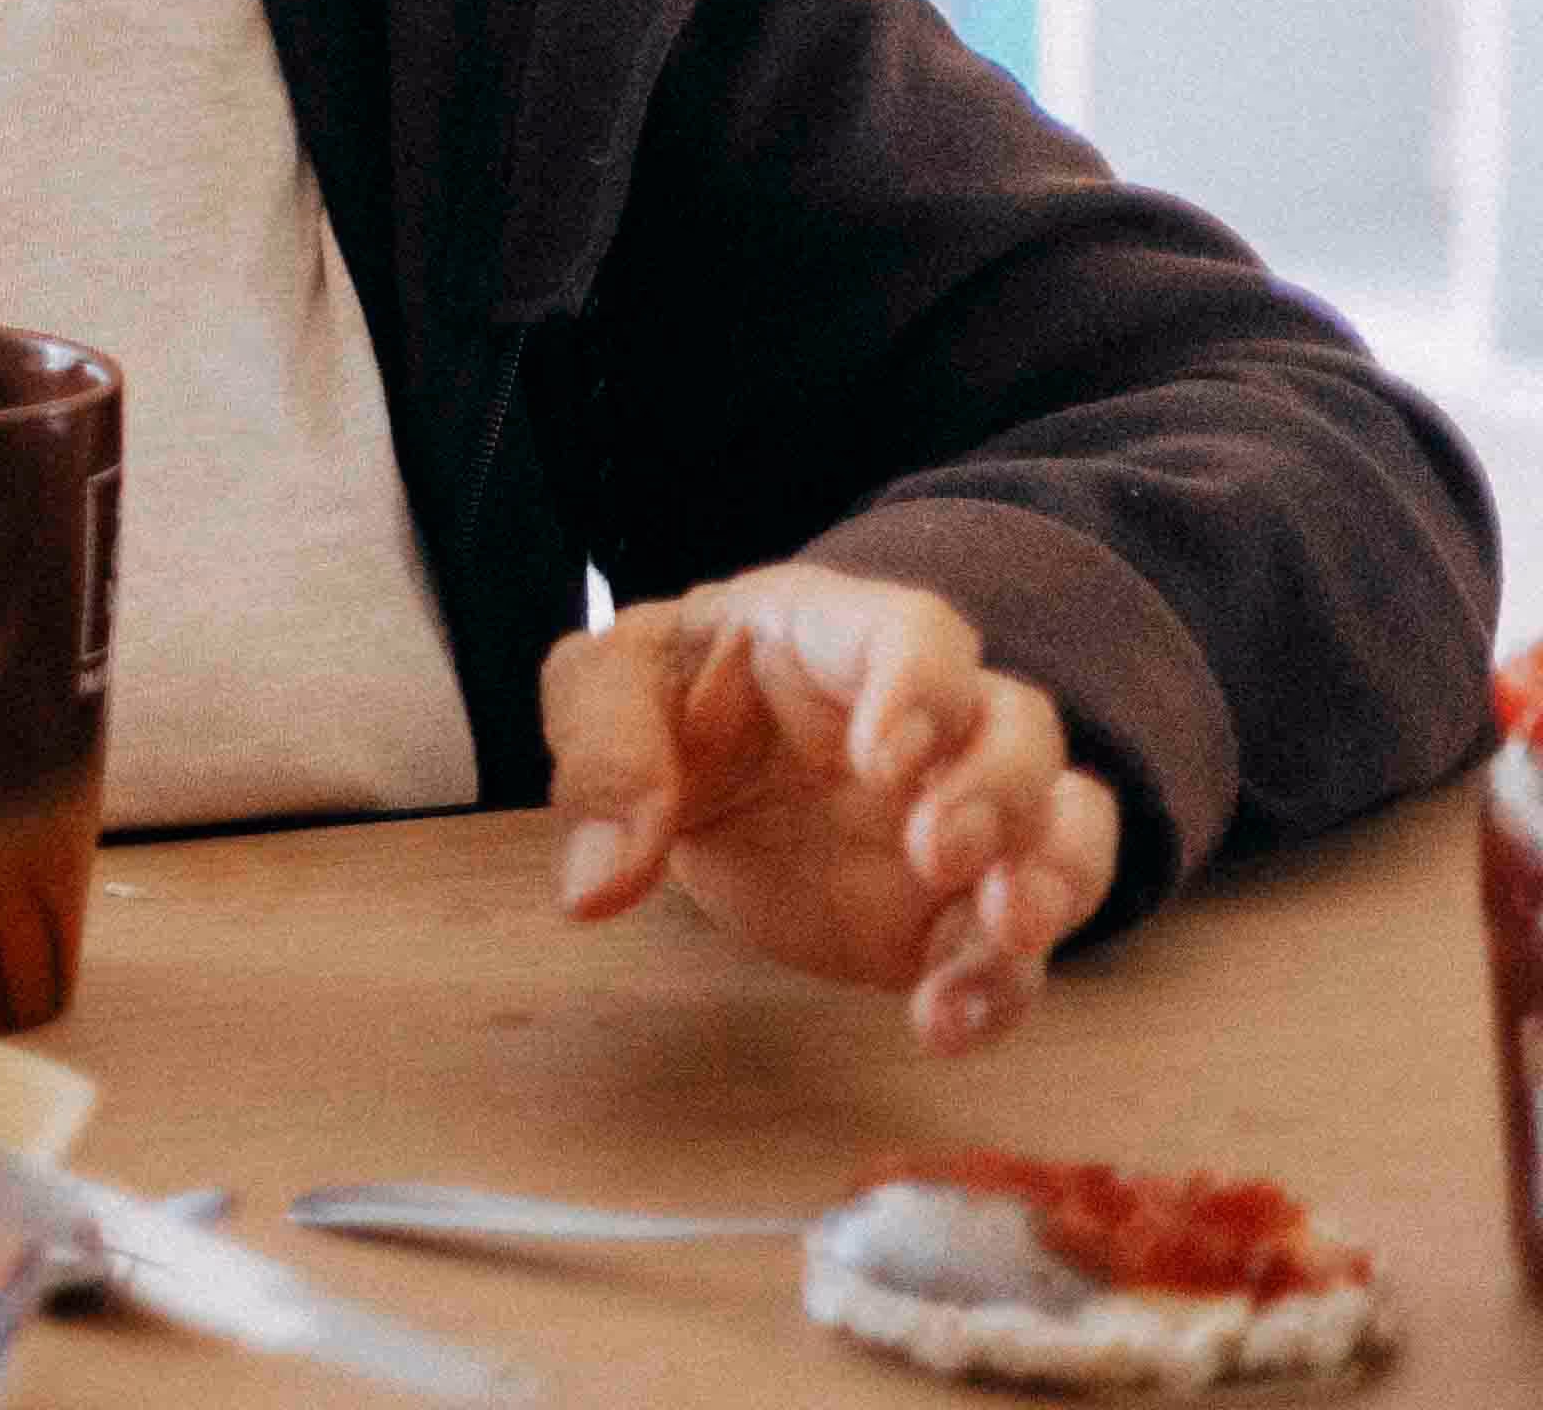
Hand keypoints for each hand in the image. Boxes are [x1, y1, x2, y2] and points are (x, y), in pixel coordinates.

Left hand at [540, 564, 1121, 1052]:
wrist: (703, 775)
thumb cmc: (668, 700)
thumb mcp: (607, 689)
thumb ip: (604, 758)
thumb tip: (595, 884)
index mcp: (838, 633)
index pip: (917, 633)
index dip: (919, 689)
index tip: (879, 760)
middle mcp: (930, 720)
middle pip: (1018, 727)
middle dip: (997, 791)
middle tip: (938, 853)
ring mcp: (962, 815)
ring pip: (1063, 827)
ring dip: (1049, 881)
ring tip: (1003, 935)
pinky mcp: (959, 911)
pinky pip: (1021, 945)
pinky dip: (1003, 986)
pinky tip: (948, 1024)